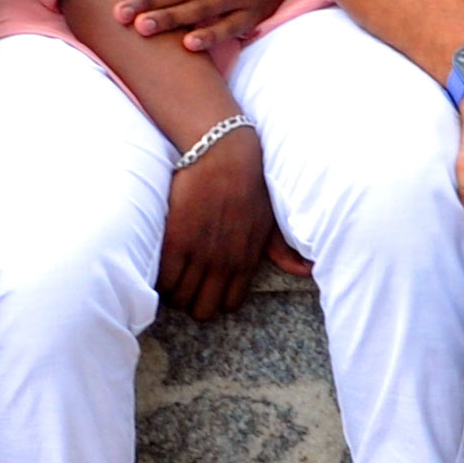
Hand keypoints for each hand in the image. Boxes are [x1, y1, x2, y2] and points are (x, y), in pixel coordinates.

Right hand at [157, 131, 277, 319]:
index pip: (229, 304)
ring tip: (169, 274)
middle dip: (191, 301)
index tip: (203, 287)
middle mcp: (224, 263)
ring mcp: (200, 253)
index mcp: (246, 261)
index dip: (214, 299)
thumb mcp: (269, 220)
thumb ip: (282, 250)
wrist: (224, 153)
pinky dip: (158, 279)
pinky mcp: (177, 240)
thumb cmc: (249, 183)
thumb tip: (305, 272)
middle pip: (202, 309)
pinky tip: (158, 266)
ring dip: (173, 291)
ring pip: (180, 298)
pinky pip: (164, 279)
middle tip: (183, 283)